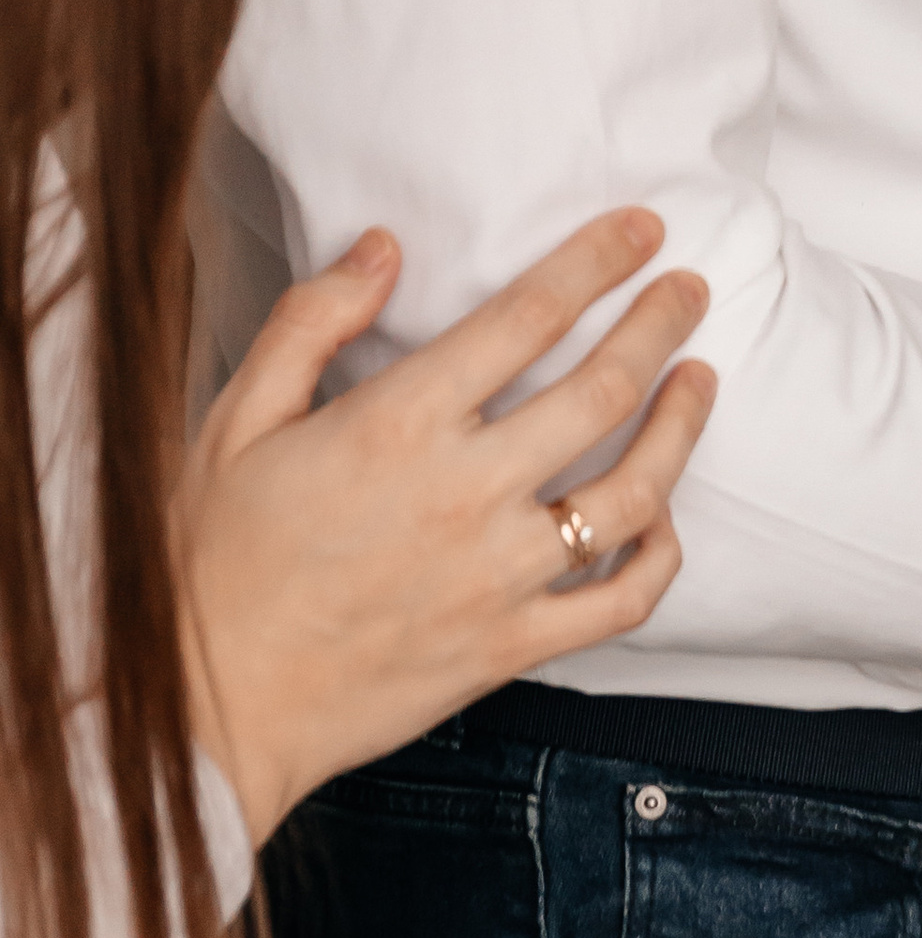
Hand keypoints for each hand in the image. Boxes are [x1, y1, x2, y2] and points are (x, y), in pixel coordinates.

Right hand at [176, 210, 716, 846]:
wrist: (206, 707)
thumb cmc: (212, 560)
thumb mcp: (236, 419)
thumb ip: (311, 322)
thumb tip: (382, 248)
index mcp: (396, 426)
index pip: (527, 317)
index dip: (596, 261)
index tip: (641, 231)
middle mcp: (463, 494)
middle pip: (603, 390)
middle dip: (659, 324)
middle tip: (688, 290)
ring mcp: (498, 576)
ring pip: (634, 490)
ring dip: (682, 427)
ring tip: (699, 380)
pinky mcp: (510, 646)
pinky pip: (620, 601)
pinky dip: (661, 555)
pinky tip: (666, 517)